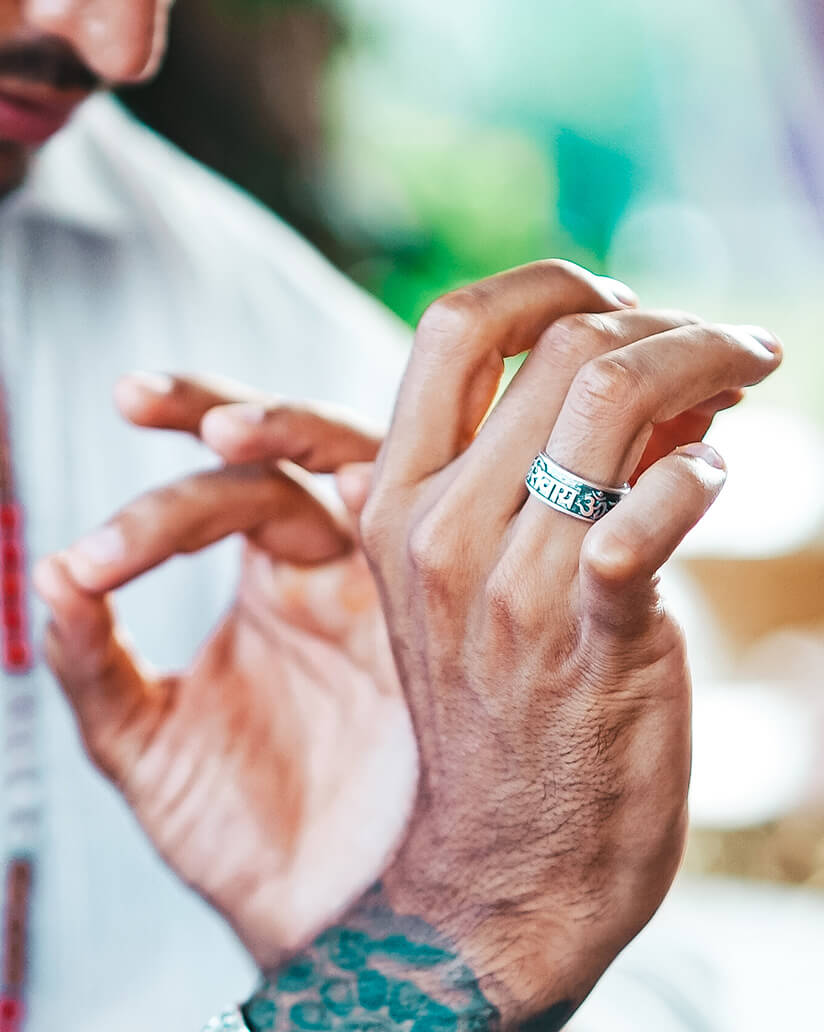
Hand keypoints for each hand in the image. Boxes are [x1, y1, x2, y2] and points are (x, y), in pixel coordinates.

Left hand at [34, 374, 416, 967]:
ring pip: (366, 462)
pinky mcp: (446, 624)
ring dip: (299, 429)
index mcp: (272, 582)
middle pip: (291, 448)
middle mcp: (336, 565)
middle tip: (139, 398)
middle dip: (223, 412)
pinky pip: (439, 537)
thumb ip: (96, 667)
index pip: (219, 494)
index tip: (86, 563)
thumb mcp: (148, 749)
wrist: (340, 933)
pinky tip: (354, 488)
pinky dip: (403, 499)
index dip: (149, 511)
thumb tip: (45, 577)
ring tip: (223, 429)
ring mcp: (395, 582)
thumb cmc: (249, 842)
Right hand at [244, 261, 781, 1030]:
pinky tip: (718, 481)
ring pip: (611, 396)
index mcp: (395, 498)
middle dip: (660, 316)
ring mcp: (507, 583)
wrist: (504, 861)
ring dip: (706, 360)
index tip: (613, 299)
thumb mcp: (464, 577)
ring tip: (748, 377)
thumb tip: (643, 368)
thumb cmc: (494, 705)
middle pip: (555, 343)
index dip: (546, 281)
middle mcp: (437, 528)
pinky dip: (705, 471)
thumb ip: (522, 467)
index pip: (453, 326)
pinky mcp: (589, 635)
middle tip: (718, 347)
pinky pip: (654, 508)